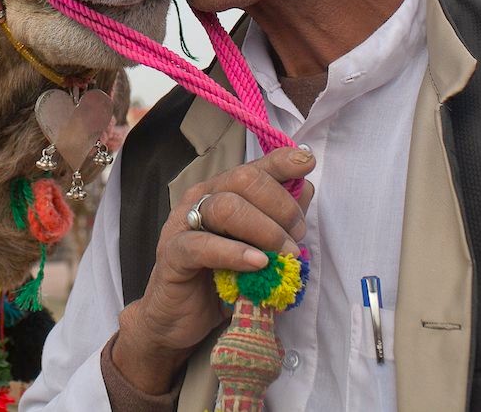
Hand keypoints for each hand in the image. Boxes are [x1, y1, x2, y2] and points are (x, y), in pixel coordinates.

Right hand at [111, 147, 314, 393]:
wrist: (177, 318)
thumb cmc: (219, 280)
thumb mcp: (257, 250)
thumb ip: (279, 220)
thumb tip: (306, 191)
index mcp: (221, 192)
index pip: (253, 167)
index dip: (281, 162)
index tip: (307, 162)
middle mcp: (200, 199)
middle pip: (243, 179)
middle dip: (281, 206)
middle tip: (297, 238)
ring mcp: (183, 225)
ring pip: (226, 207)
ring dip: (265, 230)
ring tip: (284, 256)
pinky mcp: (173, 255)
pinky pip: (202, 246)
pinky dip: (234, 253)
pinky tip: (258, 264)